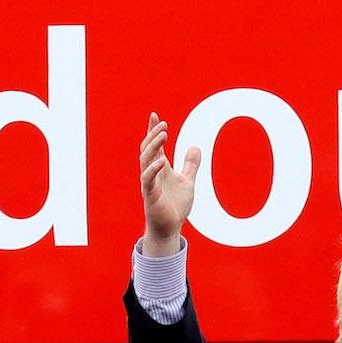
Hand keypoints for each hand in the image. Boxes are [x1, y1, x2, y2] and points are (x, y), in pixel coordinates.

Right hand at [141, 112, 199, 252]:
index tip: (155, 115)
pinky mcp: (149, 194)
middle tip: (163, 124)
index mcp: (160, 168)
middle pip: (148, 148)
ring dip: (153, 146)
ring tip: (163, 134)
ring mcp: (149, 182)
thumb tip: (196, 147)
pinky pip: (148, 179)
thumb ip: (190, 165)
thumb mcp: (188, 181)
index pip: (155, 145)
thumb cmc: (176, 205)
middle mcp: (152, 172)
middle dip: (154, 135)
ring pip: (145, 160)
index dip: (153, 130)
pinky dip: (153, 169)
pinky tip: (161, 160)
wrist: (171, 226)